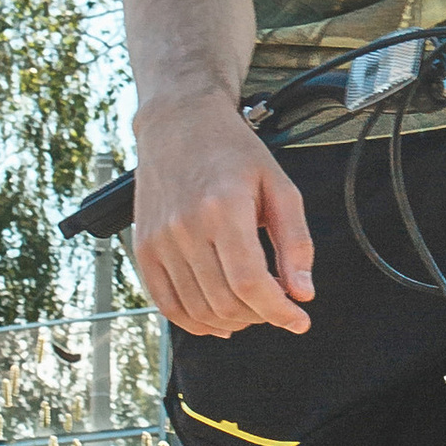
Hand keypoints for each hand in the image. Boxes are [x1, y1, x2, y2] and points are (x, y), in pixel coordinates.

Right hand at [130, 93, 313, 336]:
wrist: (179, 123)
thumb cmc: (231, 150)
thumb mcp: (279, 186)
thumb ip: (295, 242)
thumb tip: (302, 292)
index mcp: (223, 208)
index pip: (250, 283)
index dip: (278, 311)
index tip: (298, 320)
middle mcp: (185, 227)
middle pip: (225, 301)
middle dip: (260, 315)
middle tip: (276, 305)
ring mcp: (159, 240)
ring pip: (198, 309)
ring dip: (232, 321)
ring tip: (250, 307)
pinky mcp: (143, 248)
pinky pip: (166, 304)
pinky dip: (194, 322)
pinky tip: (217, 319)